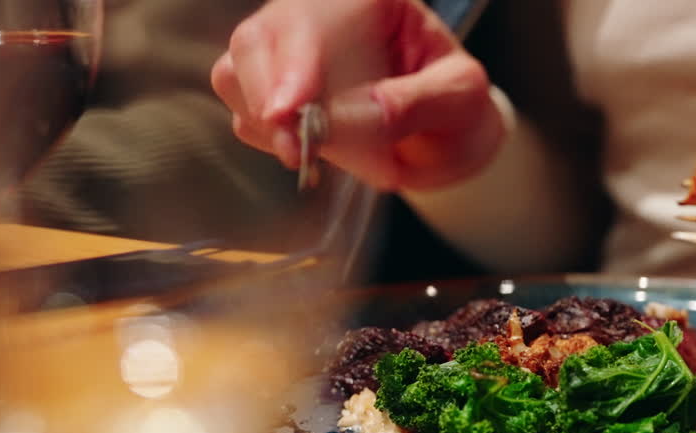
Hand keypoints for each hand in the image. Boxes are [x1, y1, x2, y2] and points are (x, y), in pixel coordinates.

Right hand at [211, 0, 506, 190]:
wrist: (447, 130)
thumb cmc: (456, 102)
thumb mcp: (459, 97)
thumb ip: (410, 104)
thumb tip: (350, 119)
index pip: (311, 16)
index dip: (293, 63)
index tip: (289, 111)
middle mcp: (312, 14)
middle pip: (254, 42)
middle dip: (270, 100)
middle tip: (299, 153)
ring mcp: (282, 53)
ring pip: (235, 80)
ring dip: (280, 129)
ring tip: (352, 155)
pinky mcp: (267, 96)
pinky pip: (250, 121)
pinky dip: (284, 146)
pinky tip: (333, 153)